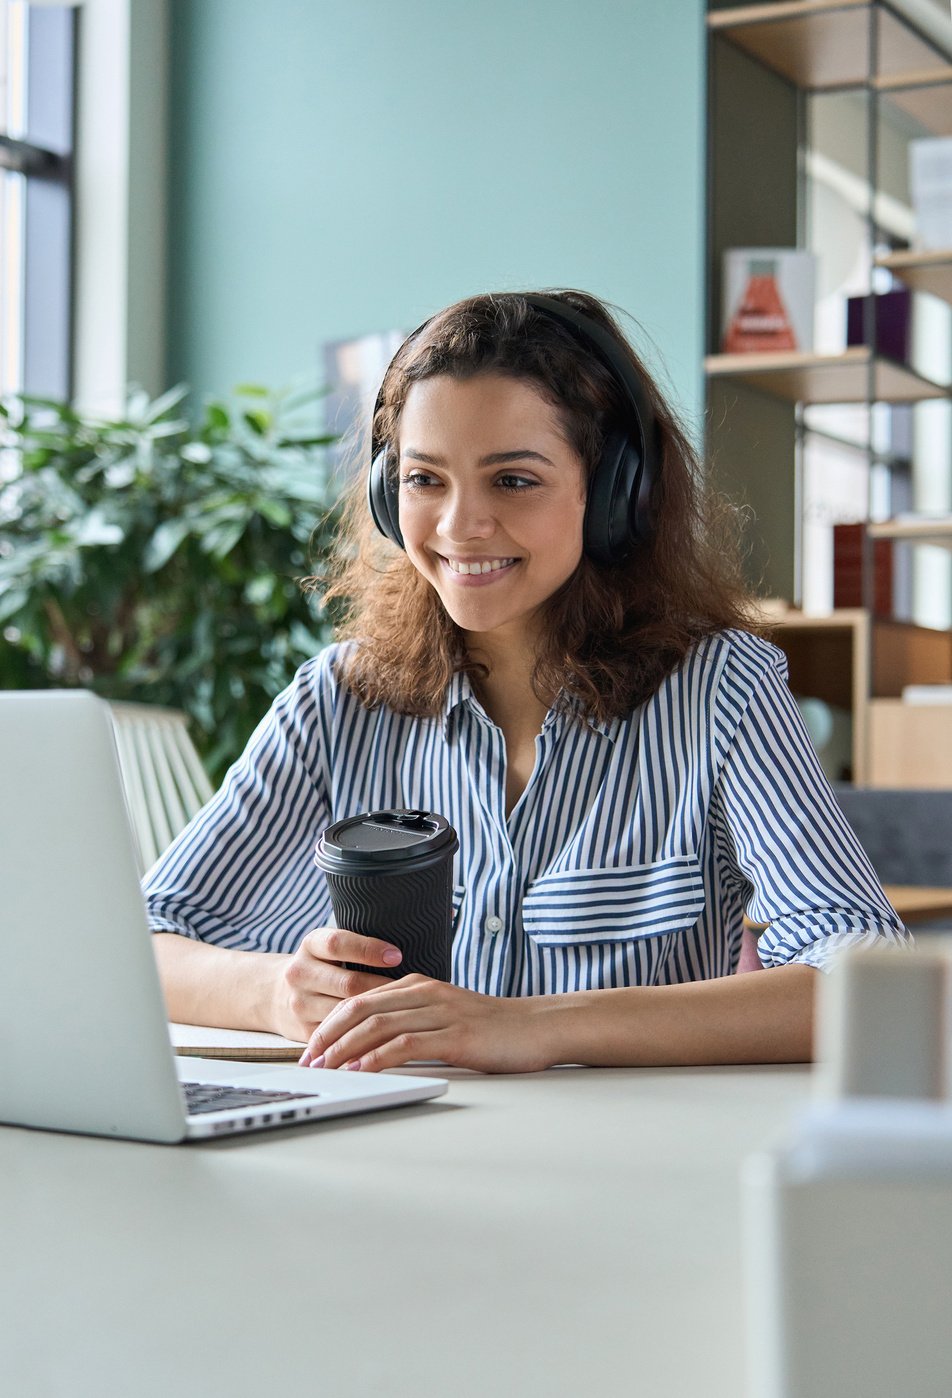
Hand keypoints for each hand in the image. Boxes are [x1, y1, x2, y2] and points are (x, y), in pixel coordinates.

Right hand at [269, 927, 403, 1041]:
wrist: (272, 994)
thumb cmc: (320, 967)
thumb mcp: (327, 948)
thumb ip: (357, 946)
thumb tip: (403, 947)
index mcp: (310, 945)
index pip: (338, 943)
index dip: (368, 950)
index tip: (397, 956)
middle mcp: (300, 973)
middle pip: (347, 983)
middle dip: (381, 988)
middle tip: (411, 992)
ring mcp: (300, 1004)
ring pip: (345, 1012)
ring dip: (376, 1014)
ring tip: (404, 1014)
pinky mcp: (304, 1030)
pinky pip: (339, 1035)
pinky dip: (363, 1035)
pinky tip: (386, 1035)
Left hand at [298, 975, 555, 1074]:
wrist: (538, 1027)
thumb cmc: (495, 1028)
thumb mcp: (446, 1016)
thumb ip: (414, 1021)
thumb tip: (375, 1045)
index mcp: (419, 986)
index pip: (361, 999)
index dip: (331, 1022)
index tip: (312, 1047)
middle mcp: (425, 993)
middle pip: (361, 1007)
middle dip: (328, 1034)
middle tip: (308, 1060)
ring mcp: (440, 1012)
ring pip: (378, 1024)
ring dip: (345, 1048)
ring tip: (325, 1068)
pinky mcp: (455, 1035)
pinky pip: (407, 1044)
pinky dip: (378, 1057)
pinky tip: (361, 1071)